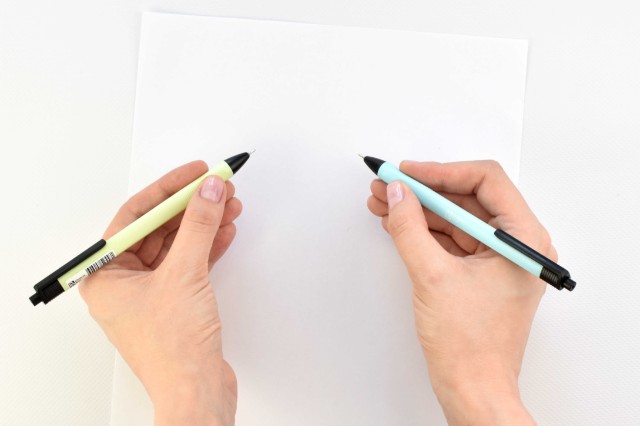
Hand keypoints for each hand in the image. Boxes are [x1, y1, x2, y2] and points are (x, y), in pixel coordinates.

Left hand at [80, 161, 241, 425]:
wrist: (196, 392)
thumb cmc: (173, 349)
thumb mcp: (184, 273)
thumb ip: (198, 226)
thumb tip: (208, 191)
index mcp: (106, 275)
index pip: (135, 216)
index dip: (168, 190)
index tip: (194, 173)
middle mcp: (124, 282)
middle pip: (159, 228)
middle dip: (191, 206)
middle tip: (216, 186)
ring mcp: (151, 293)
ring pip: (178, 245)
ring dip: (204, 224)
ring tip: (229, 204)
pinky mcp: (175, 303)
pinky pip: (190, 263)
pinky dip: (208, 246)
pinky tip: (225, 230)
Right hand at [368, 160, 553, 424]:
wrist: (472, 389)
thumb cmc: (469, 346)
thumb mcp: (432, 276)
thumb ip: (410, 228)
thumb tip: (399, 193)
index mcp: (524, 240)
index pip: (485, 181)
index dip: (441, 172)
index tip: (408, 172)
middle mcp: (517, 244)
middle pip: (467, 198)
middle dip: (424, 190)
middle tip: (390, 183)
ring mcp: (499, 258)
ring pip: (456, 217)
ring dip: (419, 209)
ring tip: (384, 200)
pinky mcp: (481, 271)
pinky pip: (452, 238)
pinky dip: (424, 229)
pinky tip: (397, 221)